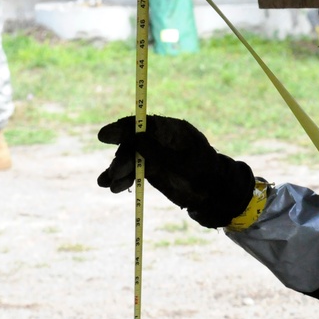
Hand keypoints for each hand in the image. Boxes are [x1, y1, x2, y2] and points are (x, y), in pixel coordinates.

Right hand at [97, 115, 254, 227]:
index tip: (105, 135)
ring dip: (117, 171)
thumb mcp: (184, 162)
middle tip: (115, 172)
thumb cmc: (205, 173)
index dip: (123, 128)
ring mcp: (153, 154)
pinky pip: (132, 172)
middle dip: (122, 157)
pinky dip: (122, 179)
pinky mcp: (149, 169)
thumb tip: (135, 138)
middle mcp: (159, 140)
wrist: (213, 193)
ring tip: (109, 184)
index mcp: (172, 130)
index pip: (144, 124)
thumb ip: (159, 151)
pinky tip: (113, 187)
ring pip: (130, 158)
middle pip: (133, 143)